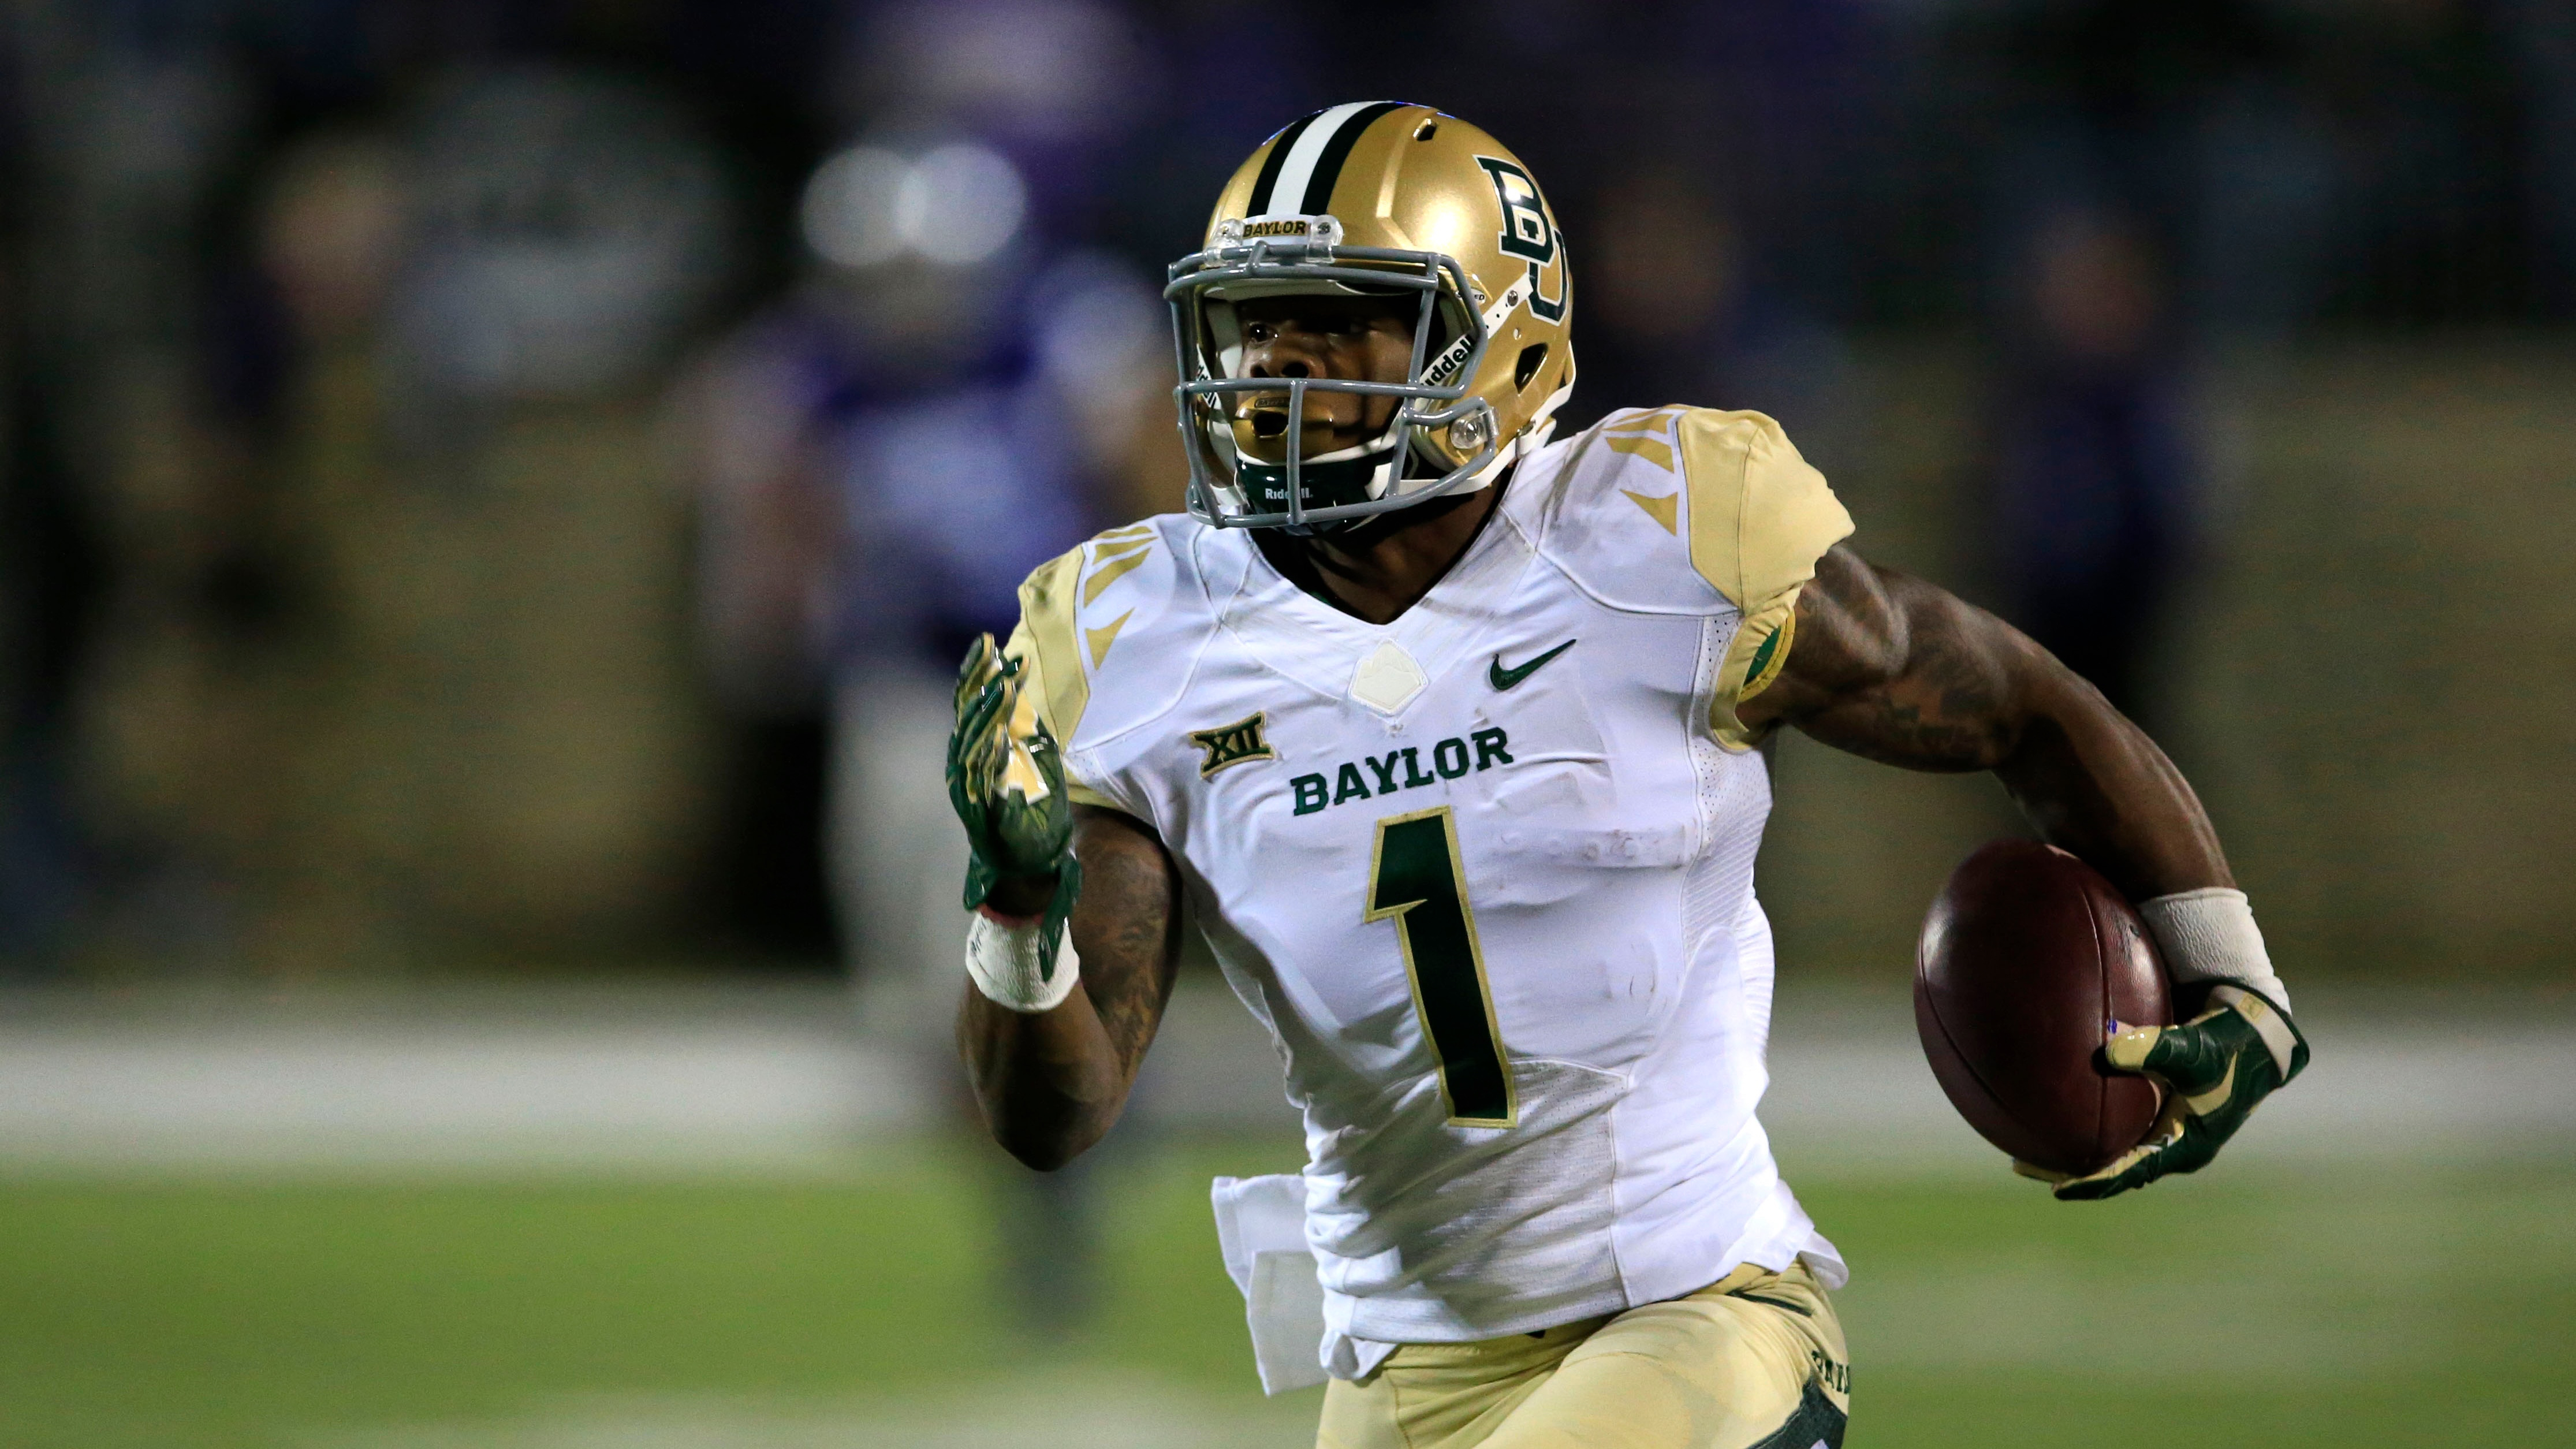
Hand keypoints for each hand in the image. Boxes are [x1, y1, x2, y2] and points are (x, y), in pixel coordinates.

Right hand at [947, 635, 1081, 954]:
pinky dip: (988, 761)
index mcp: (976, 749)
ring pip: (970, 745)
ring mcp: (969, 791)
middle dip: (980, 684)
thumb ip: (1025, 727)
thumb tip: (1023, 684)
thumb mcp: (1034, 760)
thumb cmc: (1032, 811)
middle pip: (965, 717)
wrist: (1028, 865)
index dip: (976, 672)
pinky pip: (982, 783)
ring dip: (986, 716)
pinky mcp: (980, 815)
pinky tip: (999, 736)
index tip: (987, 641)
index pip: (970, 702)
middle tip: (995, 654)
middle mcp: (965, 766)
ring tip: (1002, 686)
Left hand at [2017, 985, 2309, 1200]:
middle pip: (2113, 1165)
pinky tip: (2049, 1106)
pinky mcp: (2157, 1107)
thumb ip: (2154, 1049)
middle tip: (2022, 1165)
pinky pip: (2116, 1122)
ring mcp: (2165, 1128)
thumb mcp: (2195, 1048)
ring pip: (2113, 1147)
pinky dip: (2086, 1120)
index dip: (2094, 1182)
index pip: (2131, 1171)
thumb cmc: (2228, 1043)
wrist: (2253, 1030)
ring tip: (2025, 1144)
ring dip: (2073, 1147)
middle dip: (2069, 1167)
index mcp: (2185, 1145)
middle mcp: (2172, 1143)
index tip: (2057, 1188)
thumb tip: (2106, 1052)